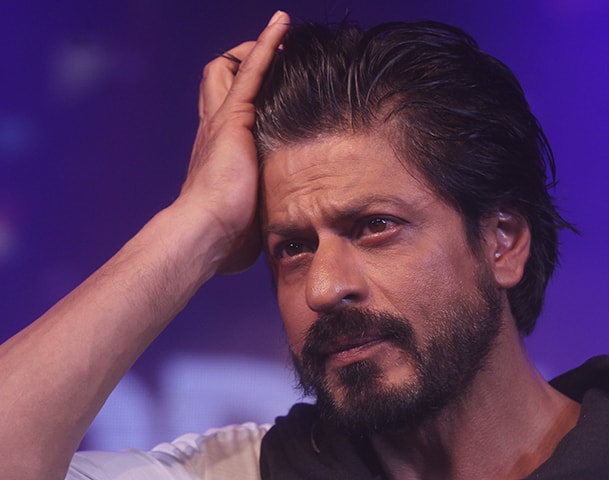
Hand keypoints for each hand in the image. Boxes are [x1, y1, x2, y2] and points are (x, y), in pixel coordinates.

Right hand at [178, 11, 288, 273]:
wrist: (206, 234)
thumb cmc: (224, 239)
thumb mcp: (246, 224)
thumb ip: (257, 221)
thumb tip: (277, 242)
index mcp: (217, 153)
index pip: (224, 109)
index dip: (242, 94)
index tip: (265, 86)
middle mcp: (213, 130)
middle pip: (217, 79)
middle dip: (240, 63)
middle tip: (267, 58)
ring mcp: (222, 121)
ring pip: (228, 68)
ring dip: (253, 50)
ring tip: (280, 39)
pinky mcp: (234, 117)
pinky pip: (253, 70)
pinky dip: (267, 45)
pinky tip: (283, 25)